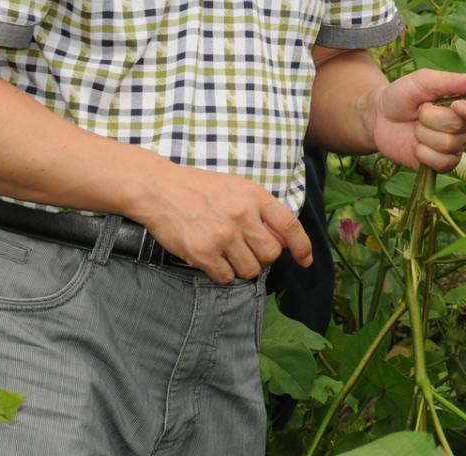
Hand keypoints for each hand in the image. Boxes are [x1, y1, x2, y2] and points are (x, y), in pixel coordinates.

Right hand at [133, 163, 310, 284]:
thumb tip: (284, 240)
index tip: (305, 261)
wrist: (160, 189)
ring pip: (251, 269)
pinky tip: (212, 260)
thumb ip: (261, 211)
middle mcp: (242, 215)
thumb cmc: (201, 189)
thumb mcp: (238, 188)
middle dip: (263, 257)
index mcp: (255, 196)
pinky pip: (226, 277)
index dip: (303, 246)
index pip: (290, 226)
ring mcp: (223, 235)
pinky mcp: (203, 252)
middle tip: (246, 250)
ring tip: (227, 254)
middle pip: (271, 254)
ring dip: (242, 268)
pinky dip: (222, 274)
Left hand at [373, 70, 465, 171]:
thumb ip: (449, 80)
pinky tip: (416, 146)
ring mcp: (454, 146)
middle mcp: (464, 126)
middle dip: (432, 118)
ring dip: (424, 135)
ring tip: (416, 127)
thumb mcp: (422, 81)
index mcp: (465, 103)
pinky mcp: (441, 163)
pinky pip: (442, 163)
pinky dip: (424, 153)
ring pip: (449, 145)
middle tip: (419, 111)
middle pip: (460, 127)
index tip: (455, 105)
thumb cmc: (402, 95)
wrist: (379, 118)